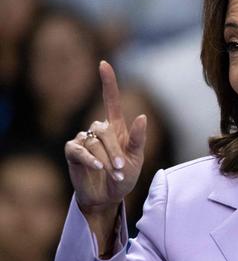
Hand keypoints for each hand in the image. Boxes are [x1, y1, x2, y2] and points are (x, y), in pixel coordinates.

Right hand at [65, 61, 146, 216]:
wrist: (108, 196)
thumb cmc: (124, 176)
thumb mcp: (137, 159)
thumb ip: (138, 139)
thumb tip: (141, 116)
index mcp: (117, 128)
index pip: (110, 100)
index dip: (108, 82)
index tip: (104, 64)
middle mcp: (99, 131)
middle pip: (103, 129)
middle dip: (113, 149)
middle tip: (120, 167)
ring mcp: (84, 140)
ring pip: (92, 142)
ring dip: (104, 159)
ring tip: (113, 173)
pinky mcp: (73, 152)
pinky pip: (78, 150)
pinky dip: (89, 160)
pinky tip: (98, 168)